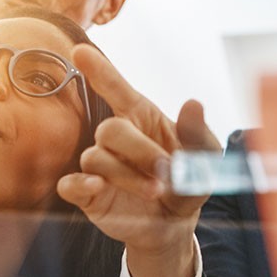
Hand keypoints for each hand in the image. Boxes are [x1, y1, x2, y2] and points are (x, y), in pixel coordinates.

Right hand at [57, 46, 219, 276]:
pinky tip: (98, 187)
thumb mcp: (206, 159)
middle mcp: (116, 138)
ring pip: (95, 157)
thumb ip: (199, 133)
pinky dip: (80, 184)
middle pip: (110, 129)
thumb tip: (193, 103)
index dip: (99, 70)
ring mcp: (100, 165)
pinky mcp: (88, 193)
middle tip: (165, 171)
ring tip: (155, 191)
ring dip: (126, 175)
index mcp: (142, 119)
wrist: (174, 225)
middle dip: (139, 149)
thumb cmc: (188, 183)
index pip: (116, 89)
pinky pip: (71, 183)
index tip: (81, 50)